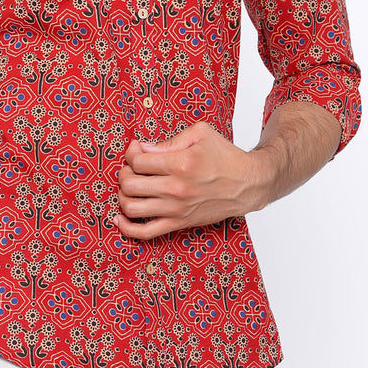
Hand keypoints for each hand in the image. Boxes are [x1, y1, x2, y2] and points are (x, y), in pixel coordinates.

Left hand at [116, 121, 270, 239]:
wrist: (248, 184)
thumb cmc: (225, 156)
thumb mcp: (200, 133)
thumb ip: (169, 140)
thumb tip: (143, 149)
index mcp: (181, 163)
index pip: (137, 161)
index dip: (131, 153)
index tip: (136, 149)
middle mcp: (176, 188)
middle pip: (129, 184)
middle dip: (124, 172)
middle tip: (133, 167)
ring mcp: (176, 209)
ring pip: (131, 207)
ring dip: (122, 195)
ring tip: (131, 186)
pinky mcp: (179, 224)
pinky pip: (145, 233)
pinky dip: (127, 228)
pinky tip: (120, 217)